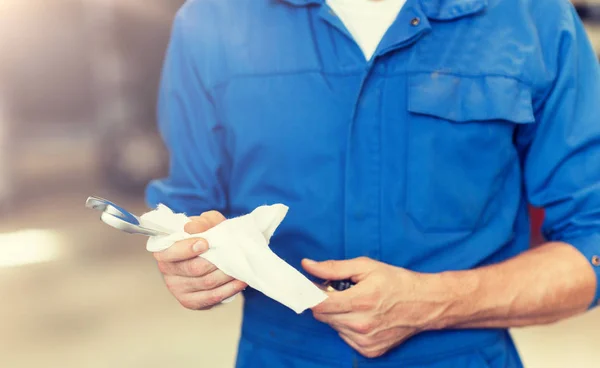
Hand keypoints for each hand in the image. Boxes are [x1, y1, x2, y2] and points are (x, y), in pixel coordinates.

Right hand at [154, 211, 246, 309]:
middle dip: (216, 261)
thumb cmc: (206, 236)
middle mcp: (167, 271)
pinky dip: (229, 289)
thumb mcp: (206, 223)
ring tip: (240, 265)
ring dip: (226, 274)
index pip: (170, 252)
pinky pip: (212, 297)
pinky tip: (240, 280)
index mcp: (164, 250)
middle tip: (232, 254)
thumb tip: (191, 228)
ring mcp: (178, 289)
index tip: (205, 243)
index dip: (187, 249)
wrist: (210, 253)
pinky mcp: (191, 302)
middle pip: (193, 269)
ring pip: (206, 283)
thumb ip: (201, 223)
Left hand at [302, 257, 452, 357]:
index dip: (310, 294)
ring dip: (337, 315)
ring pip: (333, 327)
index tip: (311, 287)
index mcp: (360, 301)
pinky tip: (363, 317)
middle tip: (341, 291)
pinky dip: (348, 327)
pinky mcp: (370, 351)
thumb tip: (307, 265)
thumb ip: (333, 268)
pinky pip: (345, 338)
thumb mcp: (366, 267)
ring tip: (356, 304)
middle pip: (323, 316)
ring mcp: (366, 341)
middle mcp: (362, 325)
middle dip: (326, 302)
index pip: (318, 305)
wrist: (425, 304)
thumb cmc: (396, 281)